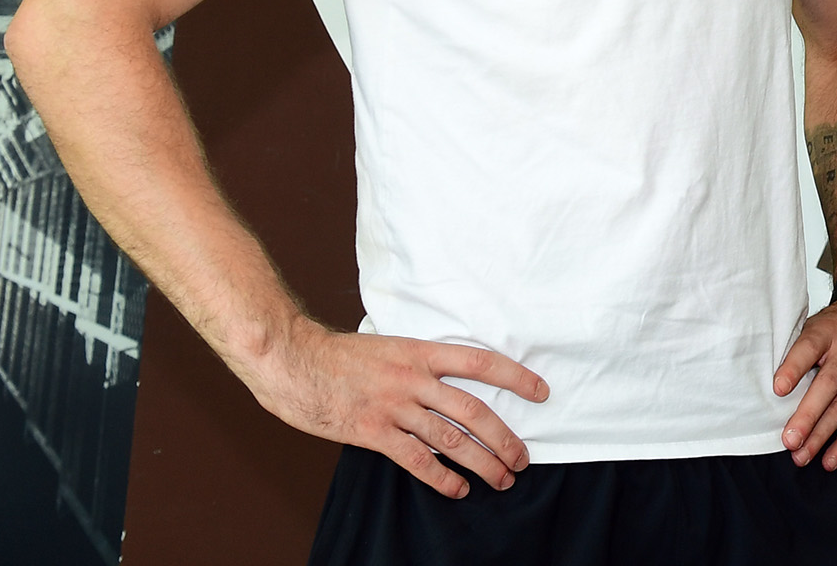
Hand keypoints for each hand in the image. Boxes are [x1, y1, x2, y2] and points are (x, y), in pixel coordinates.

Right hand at [240, 320, 548, 497]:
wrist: (295, 360)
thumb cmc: (339, 355)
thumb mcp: (389, 347)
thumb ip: (418, 363)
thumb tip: (446, 379)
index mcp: (421, 352)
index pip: (481, 362)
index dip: (515, 377)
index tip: (541, 391)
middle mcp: (414, 378)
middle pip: (473, 409)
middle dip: (503, 436)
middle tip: (522, 458)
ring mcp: (394, 406)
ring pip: (450, 438)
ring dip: (481, 461)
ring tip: (501, 479)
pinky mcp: (372, 431)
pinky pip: (416, 458)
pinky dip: (441, 477)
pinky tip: (458, 489)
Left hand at [774, 296, 836, 469]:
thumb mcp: (818, 323)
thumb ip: (797, 348)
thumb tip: (764, 378)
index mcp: (827, 333)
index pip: (809, 349)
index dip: (793, 369)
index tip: (778, 389)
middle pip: (827, 386)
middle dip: (807, 416)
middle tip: (790, 439)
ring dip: (821, 435)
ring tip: (802, 455)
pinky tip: (829, 458)